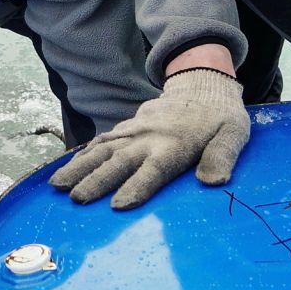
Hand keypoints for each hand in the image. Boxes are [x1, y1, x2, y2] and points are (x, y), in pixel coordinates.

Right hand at [51, 68, 250, 209]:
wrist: (202, 83)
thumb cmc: (220, 117)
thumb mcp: (233, 134)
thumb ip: (222, 156)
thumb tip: (213, 182)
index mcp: (175, 145)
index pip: (154, 170)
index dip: (137, 187)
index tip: (118, 205)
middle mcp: (149, 138)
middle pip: (119, 161)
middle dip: (96, 181)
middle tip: (76, 199)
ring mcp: (134, 131)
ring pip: (102, 150)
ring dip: (79, 167)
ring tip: (57, 185)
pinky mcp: (126, 127)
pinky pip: (101, 141)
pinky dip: (82, 154)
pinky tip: (66, 167)